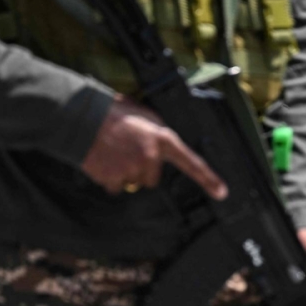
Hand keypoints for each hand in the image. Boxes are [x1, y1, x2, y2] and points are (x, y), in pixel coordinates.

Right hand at [81, 95, 227, 198]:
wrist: (82, 117)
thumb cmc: (113, 113)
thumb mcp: (146, 116)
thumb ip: (158, 135)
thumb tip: (162, 150)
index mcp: (162, 139)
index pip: (192, 162)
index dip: (209, 179)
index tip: (222, 192)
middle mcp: (151, 157)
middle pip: (152, 179)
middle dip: (140, 169)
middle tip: (126, 150)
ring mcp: (132, 169)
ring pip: (133, 183)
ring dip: (123, 172)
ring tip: (112, 151)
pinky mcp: (114, 179)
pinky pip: (115, 187)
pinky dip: (108, 178)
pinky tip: (103, 161)